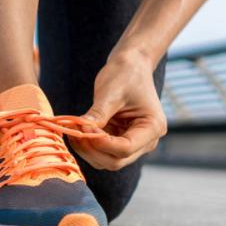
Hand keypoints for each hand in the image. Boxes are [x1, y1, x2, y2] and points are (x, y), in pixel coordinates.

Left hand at [70, 50, 167, 170]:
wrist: (131, 65)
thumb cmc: (125, 74)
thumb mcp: (111, 93)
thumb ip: (98, 114)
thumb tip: (79, 130)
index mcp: (153, 127)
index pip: (125, 148)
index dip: (101, 143)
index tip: (82, 128)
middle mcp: (147, 141)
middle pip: (116, 160)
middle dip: (92, 149)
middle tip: (73, 132)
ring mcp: (134, 143)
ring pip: (107, 160)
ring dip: (88, 150)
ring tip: (73, 130)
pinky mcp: (121, 139)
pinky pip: (103, 151)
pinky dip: (88, 145)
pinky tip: (77, 131)